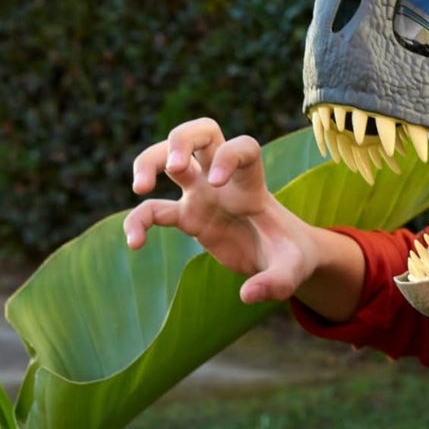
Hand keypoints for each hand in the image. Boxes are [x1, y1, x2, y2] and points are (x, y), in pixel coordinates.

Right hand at [125, 118, 322, 303]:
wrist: (283, 258)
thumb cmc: (291, 256)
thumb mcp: (294, 270)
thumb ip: (277, 282)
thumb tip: (247, 295)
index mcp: (253, 185)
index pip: (242, 147)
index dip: (229, 156)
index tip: (219, 183)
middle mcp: (225, 181)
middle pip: (201, 132)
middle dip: (181, 138)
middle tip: (174, 166)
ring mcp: (203, 195)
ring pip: (168, 157)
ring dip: (149, 161)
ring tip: (140, 188)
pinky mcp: (187, 217)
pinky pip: (153, 210)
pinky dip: (138, 221)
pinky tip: (134, 244)